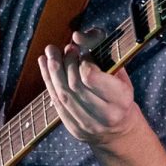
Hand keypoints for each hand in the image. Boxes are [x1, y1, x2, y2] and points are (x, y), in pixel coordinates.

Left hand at [38, 28, 140, 148]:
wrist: (119, 129)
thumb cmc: (120, 92)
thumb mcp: (119, 70)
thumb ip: (101, 50)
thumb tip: (76, 36)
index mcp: (120, 98)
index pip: (90, 77)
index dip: (83, 62)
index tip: (84, 54)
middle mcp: (105, 114)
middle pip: (73, 86)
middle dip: (65, 63)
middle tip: (65, 49)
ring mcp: (88, 124)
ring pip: (62, 95)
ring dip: (52, 71)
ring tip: (50, 53)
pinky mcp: (74, 128)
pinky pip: (56, 103)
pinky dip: (49, 82)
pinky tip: (45, 65)